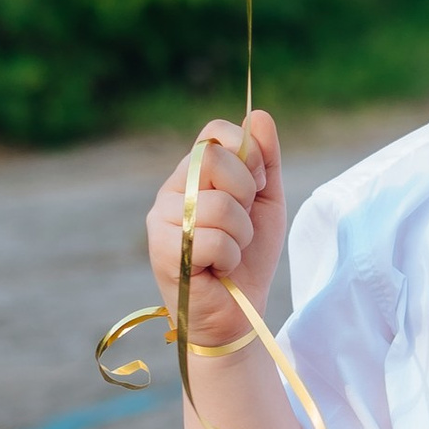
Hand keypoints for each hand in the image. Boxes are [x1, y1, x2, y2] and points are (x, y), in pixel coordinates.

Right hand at [146, 110, 285, 354]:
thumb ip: (266, 160)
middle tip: (243, 223)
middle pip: (214, 159)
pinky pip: (211, 238)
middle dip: (246, 194)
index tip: (257, 186)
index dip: (247, 153)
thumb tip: (258, 114)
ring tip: (230, 252)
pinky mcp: (161, 249)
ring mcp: (161, 218)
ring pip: (218, 203)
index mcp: (194, 173)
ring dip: (240, 234)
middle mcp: (172, 189)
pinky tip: (216, 269)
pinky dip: (228, 258)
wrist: (240, 313)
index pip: (214, 131)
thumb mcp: (267, 203)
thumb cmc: (249, 259)